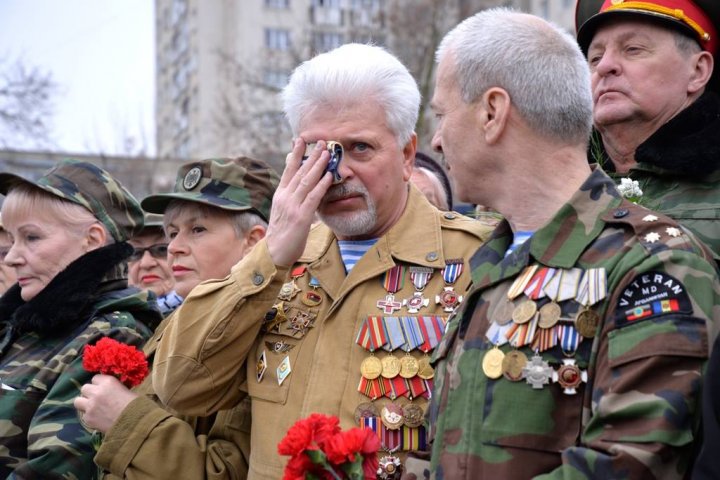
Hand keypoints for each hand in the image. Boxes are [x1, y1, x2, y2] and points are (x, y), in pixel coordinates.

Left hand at [73, 374, 138, 432]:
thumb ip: (115, 388)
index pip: (95, 378)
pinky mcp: (88, 418)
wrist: (135, 423)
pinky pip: (83, 415)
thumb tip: (110, 390)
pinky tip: (98, 419)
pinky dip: (89, 417)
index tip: (104, 389)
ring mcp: (90, 406)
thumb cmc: (136, 406)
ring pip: (77, 401)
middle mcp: (96, 392)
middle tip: (97, 399)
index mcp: (108, 382)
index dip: (99, 384)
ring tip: (92, 408)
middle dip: (89, 393)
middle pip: (84, 388)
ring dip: (84, 403)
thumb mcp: (127, 390)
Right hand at [265, 138, 333, 266]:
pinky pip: (313, 198)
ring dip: (318, 166)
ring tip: (327, 153)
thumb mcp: (282, 210)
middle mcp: (285, 197)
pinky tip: (329, 176)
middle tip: (320, 141)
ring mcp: (293, 206)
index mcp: (280, 194)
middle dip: (310, 155)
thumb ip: (289, 196)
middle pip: (299, 172)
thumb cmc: (281, 233)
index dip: (295, 154)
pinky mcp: (301, 217)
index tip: (300, 140)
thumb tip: (295, 183)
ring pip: (306, 181)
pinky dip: (321, 185)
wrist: (274, 253)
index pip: (288, 170)